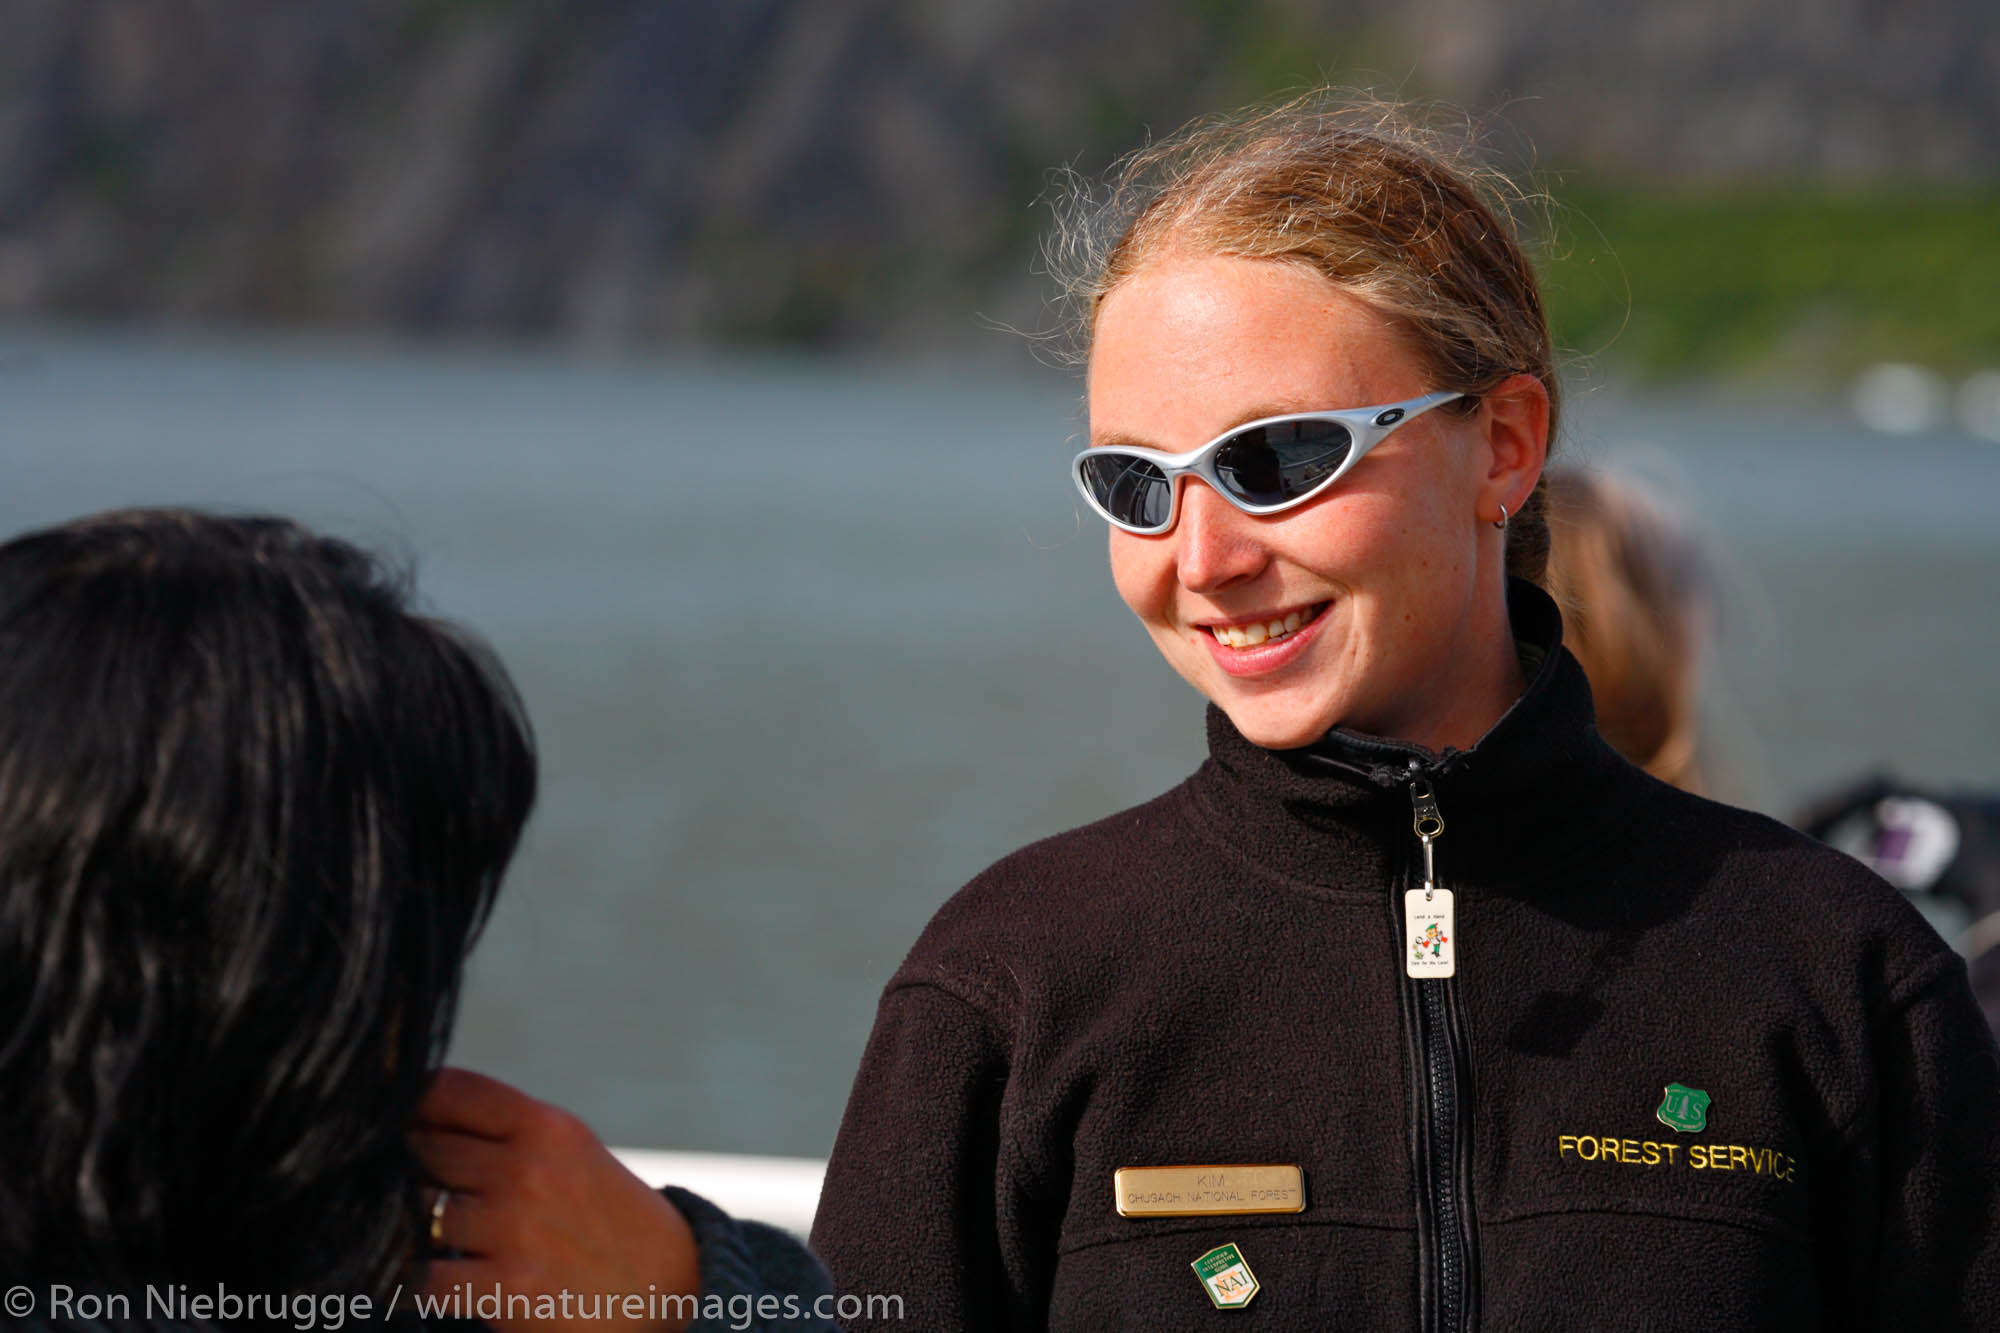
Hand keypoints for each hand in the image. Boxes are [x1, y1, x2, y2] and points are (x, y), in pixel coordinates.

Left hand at [411, 1067, 699, 1332]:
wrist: (671, 1289)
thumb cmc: (605, 1218)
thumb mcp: (569, 1153)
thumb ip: (503, 1133)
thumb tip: (411, 1122)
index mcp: (547, 1125)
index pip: (449, 1091)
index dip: (408, 1103)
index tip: (391, 1121)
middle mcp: (530, 1168)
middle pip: (421, 1149)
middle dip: (399, 1166)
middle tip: (390, 1180)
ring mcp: (517, 1227)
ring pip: (416, 1211)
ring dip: (406, 1223)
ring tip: (409, 1229)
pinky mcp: (508, 1288)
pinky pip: (424, 1276)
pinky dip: (414, 1277)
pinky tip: (422, 1274)